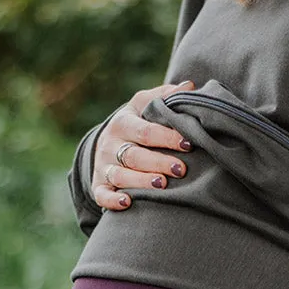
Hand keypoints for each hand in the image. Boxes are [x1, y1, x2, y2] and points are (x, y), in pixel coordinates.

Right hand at [92, 79, 196, 211]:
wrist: (107, 143)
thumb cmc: (136, 123)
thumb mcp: (144, 105)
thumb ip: (165, 97)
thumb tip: (189, 86)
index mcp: (123, 123)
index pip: (146, 131)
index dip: (167, 137)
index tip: (188, 143)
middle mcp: (110, 144)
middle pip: (134, 155)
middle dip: (158, 162)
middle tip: (181, 169)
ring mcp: (103, 166)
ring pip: (120, 175)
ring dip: (140, 181)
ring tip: (161, 184)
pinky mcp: (98, 185)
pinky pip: (102, 195)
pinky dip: (112, 200)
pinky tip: (127, 202)